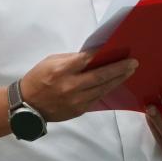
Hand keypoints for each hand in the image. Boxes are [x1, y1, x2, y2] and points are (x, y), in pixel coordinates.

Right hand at [20, 52, 137, 121]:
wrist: (27, 105)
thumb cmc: (38, 78)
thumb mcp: (51, 61)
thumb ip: (72, 59)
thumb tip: (93, 55)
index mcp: (62, 70)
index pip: (88, 60)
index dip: (104, 55)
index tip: (119, 50)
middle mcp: (71, 86)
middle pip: (101, 76)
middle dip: (119, 69)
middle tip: (134, 63)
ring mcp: (76, 101)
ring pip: (103, 89)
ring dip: (118, 80)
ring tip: (130, 71)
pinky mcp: (79, 110)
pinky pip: (97, 98)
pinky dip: (107, 89)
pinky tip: (116, 83)